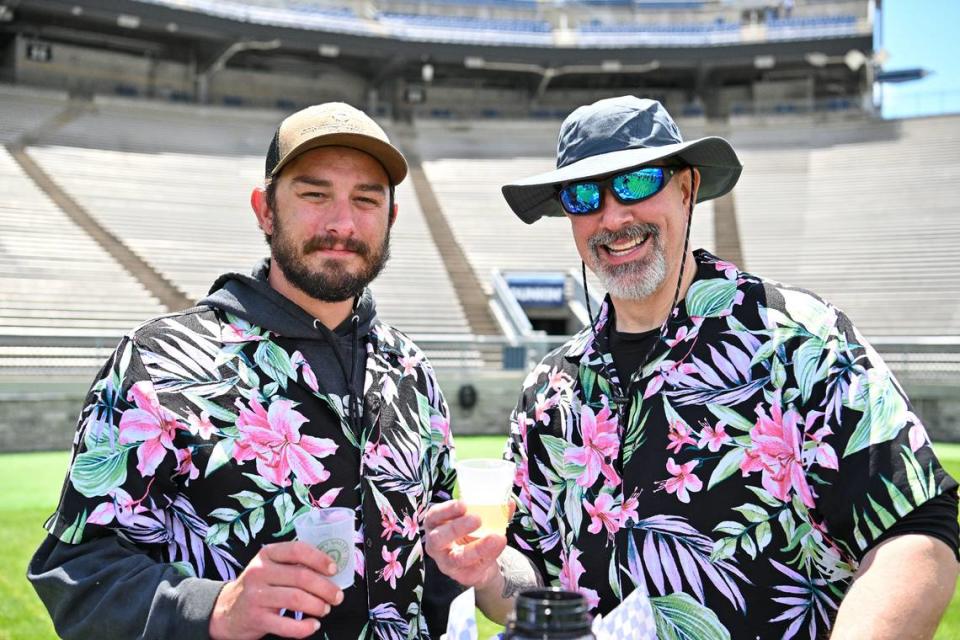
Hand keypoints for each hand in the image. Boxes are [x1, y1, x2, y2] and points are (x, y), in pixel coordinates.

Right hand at [208, 541, 345, 639]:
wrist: (227, 611)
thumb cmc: (258, 586)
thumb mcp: (270, 567)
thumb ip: (294, 564)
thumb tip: (330, 570)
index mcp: (267, 554)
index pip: (297, 550)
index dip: (319, 559)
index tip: (334, 569)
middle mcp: (259, 572)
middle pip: (301, 577)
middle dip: (326, 588)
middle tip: (337, 596)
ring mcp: (257, 596)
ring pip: (297, 599)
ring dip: (318, 606)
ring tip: (325, 609)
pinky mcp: (256, 619)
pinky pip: (287, 625)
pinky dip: (305, 627)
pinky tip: (313, 625)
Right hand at [423, 500, 508, 589]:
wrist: (480, 561)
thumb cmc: (473, 533)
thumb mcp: (478, 520)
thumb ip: (492, 511)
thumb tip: (509, 503)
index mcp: (435, 526)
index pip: (434, 516)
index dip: (447, 510)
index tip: (463, 504)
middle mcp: (436, 546)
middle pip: (438, 539)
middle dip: (456, 528)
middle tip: (477, 519)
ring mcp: (447, 563)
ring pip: (457, 558)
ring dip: (478, 547)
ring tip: (495, 537)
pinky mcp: (462, 576)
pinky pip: (475, 568)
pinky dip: (489, 556)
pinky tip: (499, 546)